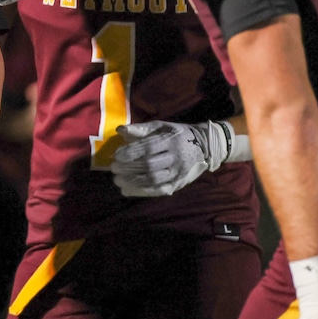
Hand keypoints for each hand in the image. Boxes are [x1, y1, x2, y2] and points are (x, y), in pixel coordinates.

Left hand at [111, 120, 228, 196]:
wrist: (204, 147)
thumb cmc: (177, 134)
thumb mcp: (162, 126)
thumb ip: (141, 129)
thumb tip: (120, 130)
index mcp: (171, 141)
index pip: (149, 148)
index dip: (131, 152)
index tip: (116, 155)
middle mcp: (177, 158)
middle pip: (150, 166)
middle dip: (129, 168)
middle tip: (114, 168)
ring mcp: (178, 173)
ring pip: (154, 181)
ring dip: (132, 182)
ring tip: (117, 180)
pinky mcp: (178, 184)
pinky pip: (158, 191)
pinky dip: (141, 192)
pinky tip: (126, 190)